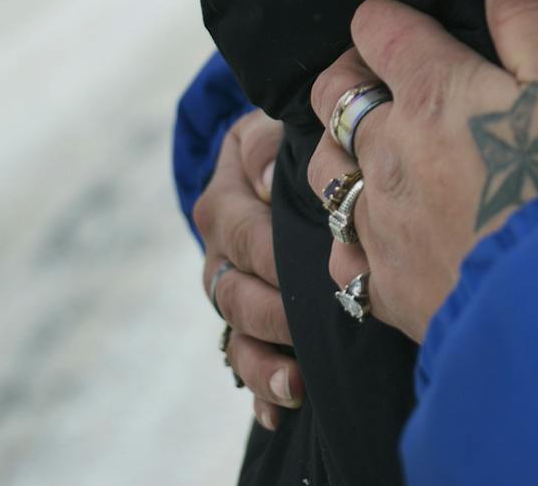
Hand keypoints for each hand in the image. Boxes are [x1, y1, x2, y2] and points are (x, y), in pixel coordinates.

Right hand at [194, 109, 304, 429]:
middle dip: (274, 314)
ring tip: (297, 383)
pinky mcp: (250, 323)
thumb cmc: (292, 140)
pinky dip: (260, 391)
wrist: (288, 162)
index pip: (242, 234)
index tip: (316, 258)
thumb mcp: (273, 126)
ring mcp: (233, 291)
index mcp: (224, 202)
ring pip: (236, 337)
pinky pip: (244, 364)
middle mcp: (221, 252)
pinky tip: (280, 412)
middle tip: (314, 323)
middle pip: (235, 294)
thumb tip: (265, 183)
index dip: (272, 251)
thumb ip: (267, 146)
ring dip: (264, 364)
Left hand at [306, 0, 537, 341]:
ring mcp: (378, 224)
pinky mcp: (383, 289)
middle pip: (332, 96)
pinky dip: (353, 240)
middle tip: (387, 89)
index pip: (374, 26)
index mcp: (432, 92)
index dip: (385, 20)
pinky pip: (339, 255)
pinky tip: (383, 241)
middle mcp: (387, 152)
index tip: (405, 30)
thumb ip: (531, 18)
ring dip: (345, 157)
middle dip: (351, 81)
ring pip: (325, 173)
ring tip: (382, 161)